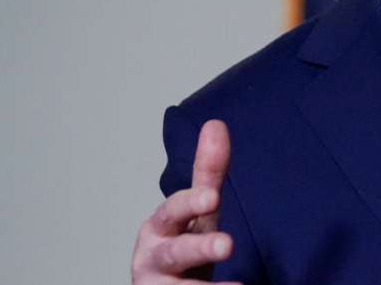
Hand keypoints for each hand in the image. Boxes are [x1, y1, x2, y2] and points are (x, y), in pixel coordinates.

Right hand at [132, 119, 239, 283]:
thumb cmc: (182, 246)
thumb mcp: (197, 210)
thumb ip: (207, 172)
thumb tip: (216, 124)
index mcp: (160, 226)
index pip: (174, 210)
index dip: (191, 203)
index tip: (213, 197)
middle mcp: (153, 257)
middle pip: (175, 252)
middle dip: (200, 248)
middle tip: (228, 245)